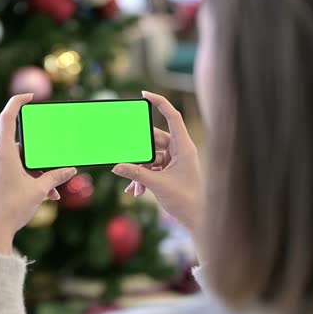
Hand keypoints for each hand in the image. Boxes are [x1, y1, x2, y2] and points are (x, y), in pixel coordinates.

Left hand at [0, 94, 77, 254]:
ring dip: (35, 174)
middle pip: (21, 148)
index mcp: (3, 154)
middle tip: (55, 169)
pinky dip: (25, 180)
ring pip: (18, 163)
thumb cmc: (14, 209)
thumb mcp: (40, 191)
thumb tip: (71, 169)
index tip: (29, 96)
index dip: (17, 102)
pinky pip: (11, 173)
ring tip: (51, 192)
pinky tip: (41, 195)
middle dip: (41, 160)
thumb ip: (55, 177)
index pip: (7, 118)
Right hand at [112, 91, 202, 234]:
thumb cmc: (186, 200)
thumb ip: (136, 174)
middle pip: (154, 139)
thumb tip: (116, 167)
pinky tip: (136, 191)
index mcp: (184, 147)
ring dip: (139, 170)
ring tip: (134, 186)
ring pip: (150, 157)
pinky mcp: (169, 171)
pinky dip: (143, 177)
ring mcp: (174, 160)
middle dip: (139, 152)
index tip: (144, 94)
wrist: (196, 219)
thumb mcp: (157, 185)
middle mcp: (180, 150)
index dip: (160, 102)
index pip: (173, 116)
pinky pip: (151, 168)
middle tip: (126, 155)